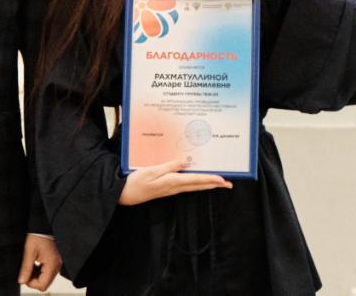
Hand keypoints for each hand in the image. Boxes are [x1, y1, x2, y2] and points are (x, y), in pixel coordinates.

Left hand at [17, 233, 61, 290]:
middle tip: (27, 271)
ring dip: (37, 276)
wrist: (44, 226)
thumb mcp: (29, 252)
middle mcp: (56, 266)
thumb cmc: (38, 235)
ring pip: (46, 280)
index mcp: (52, 264)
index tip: (25, 276)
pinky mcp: (55, 262)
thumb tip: (21, 280)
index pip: (42, 285)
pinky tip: (35, 264)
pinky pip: (47, 273)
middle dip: (34, 280)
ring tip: (31, 265)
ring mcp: (57, 264)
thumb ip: (26, 268)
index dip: (31, 283)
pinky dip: (40, 272)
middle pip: (45, 284)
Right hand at [118, 158, 232, 205]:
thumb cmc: (137, 181)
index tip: (223, 180)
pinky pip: (187, 186)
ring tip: (219, 183)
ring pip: (195, 187)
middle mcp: (175, 187)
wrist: (126, 194)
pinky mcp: (168, 189)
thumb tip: (186, 162)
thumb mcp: (152, 170)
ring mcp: (172, 189)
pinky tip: (199, 181)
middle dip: (215, 184)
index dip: (210, 179)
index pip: (196, 180)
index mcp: (172, 181)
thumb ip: (169, 166)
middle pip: (199, 186)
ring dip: (208, 184)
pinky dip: (197, 183)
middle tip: (229, 184)